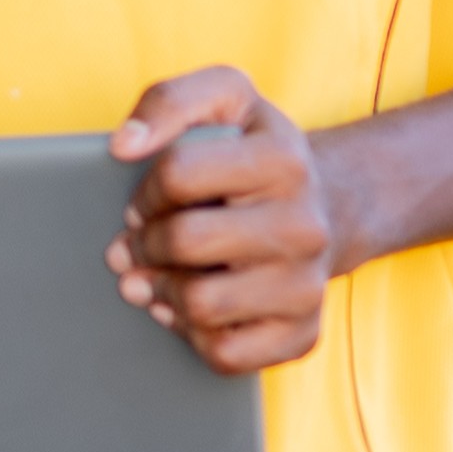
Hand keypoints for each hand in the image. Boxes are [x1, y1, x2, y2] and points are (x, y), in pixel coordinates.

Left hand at [110, 70, 335, 373]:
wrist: (330, 204)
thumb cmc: (255, 152)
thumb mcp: (225, 99)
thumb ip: (169, 100)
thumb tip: (122, 144)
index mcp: (284, 160)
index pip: (178, 175)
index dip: (145, 189)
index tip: (145, 200)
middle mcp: (306, 225)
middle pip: (184, 243)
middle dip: (143, 243)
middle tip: (137, 243)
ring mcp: (308, 284)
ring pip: (200, 304)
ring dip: (161, 291)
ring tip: (157, 275)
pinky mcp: (302, 333)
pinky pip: (224, 353)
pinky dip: (191, 334)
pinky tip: (187, 308)